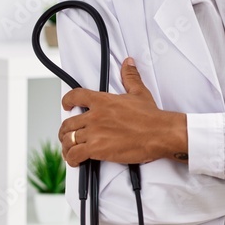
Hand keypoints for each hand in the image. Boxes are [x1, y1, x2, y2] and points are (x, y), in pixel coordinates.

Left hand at [58, 57, 186, 166]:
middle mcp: (95, 116)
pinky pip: (75, 154)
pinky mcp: (97, 149)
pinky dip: (72, 159)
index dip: (67, 101)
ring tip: (70, 150)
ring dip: (67, 146)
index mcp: (102, 101)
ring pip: (69, 139)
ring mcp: (94, 132)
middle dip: (65, 131)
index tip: (67, 106)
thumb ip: (130, 77)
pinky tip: (76, 161)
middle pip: (68, 123)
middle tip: (68, 135)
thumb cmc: (151, 117)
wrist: (159, 133)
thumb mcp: (139, 92)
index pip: (75, 96)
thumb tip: (128, 64)